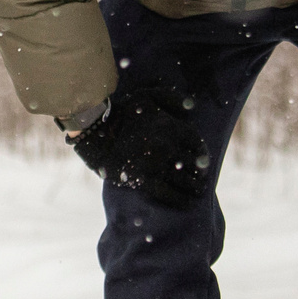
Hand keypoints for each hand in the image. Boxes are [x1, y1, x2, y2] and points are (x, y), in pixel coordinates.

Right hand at [67, 87, 211, 208]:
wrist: (95, 133)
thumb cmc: (122, 113)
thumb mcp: (147, 96)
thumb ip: (171, 97)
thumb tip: (191, 107)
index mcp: (172, 127)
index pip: (197, 144)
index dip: (201, 155)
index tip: (202, 162)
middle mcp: (168, 146)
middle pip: (193, 165)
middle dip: (199, 173)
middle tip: (200, 180)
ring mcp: (156, 164)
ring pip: (184, 181)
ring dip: (193, 187)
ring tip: (196, 191)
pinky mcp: (144, 180)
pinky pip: (169, 194)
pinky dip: (180, 200)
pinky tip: (187, 203)